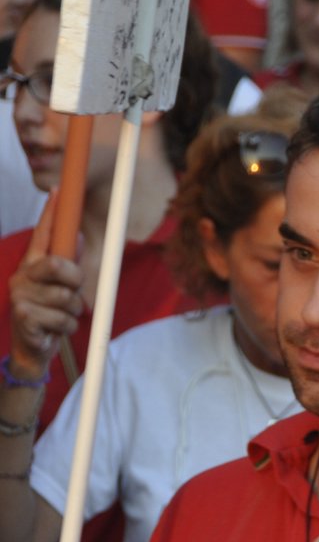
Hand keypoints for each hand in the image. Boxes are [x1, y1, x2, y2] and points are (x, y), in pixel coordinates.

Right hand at [8, 206, 82, 380]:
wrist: (32, 350)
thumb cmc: (48, 316)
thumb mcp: (61, 289)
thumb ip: (68, 265)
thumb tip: (76, 236)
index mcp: (32, 266)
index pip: (42, 235)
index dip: (51, 215)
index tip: (60, 192)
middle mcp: (22, 276)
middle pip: (59, 264)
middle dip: (76, 280)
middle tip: (74, 292)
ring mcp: (20, 295)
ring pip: (67, 296)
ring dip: (73, 311)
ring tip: (61, 316)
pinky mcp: (23, 316)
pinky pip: (63, 318)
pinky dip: (67, 327)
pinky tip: (53, 330)